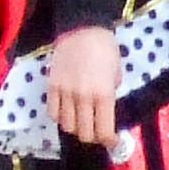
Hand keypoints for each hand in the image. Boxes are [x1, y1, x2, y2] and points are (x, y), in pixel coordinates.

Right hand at [48, 24, 122, 147]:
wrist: (82, 29)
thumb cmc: (105, 49)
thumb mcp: (117, 74)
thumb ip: (110, 94)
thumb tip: (106, 111)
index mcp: (103, 95)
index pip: (103, 131)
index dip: (108, 141)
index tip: (112, 141)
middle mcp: (83, 98)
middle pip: (84, 133)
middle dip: (93, 137)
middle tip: (97, 132)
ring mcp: (65, 93)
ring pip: (67, 126)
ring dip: (76, 128)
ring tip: (82, 122)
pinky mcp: (51, 87)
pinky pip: (53, 113)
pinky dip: (60, 118)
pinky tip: (68, 112)